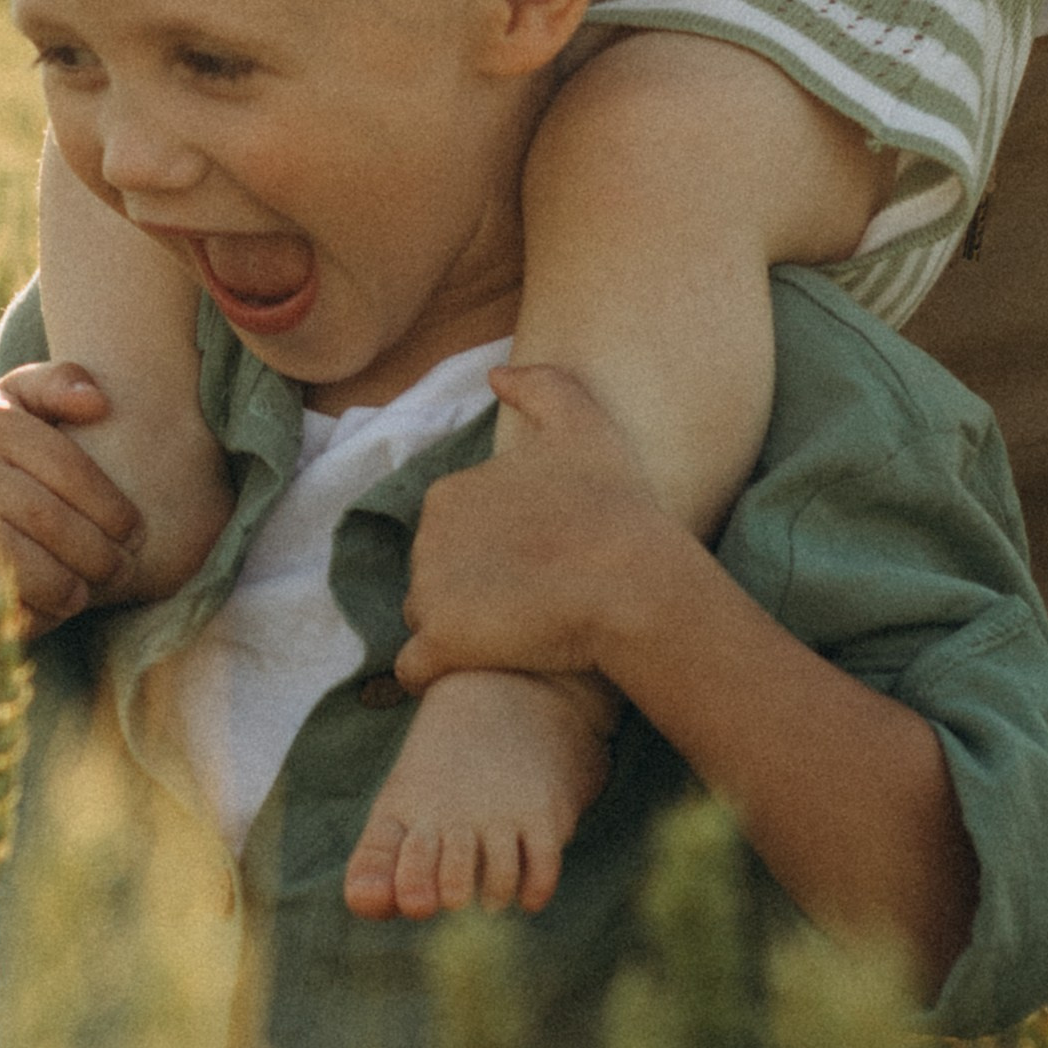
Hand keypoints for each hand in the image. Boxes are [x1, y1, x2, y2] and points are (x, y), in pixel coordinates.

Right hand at [0, 360, 142, 652]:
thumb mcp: (23, 408)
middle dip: (89, 551)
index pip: (66, 467)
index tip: (136, 536)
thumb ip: (59, 385)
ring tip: (82, 597)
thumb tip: (96, 401)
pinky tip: (33, 618)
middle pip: (39, 514)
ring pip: (0, 551)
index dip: (109, 506)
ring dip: (52, 583)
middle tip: (118, 572)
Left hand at [392, 365, 689, 693]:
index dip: (491, 551)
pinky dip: (439, 672)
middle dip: (471, 589)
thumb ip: (540, 385)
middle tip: (530, 599)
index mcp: (448, 494)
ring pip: (427, 621)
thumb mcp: (584, 422)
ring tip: (515, 634)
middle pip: (435, 576)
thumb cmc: (613, 503)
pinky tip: (483, 667)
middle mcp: (427, 540)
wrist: (632, 580)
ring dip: (460, 629)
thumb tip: (495, 375)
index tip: (535, 562)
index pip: (451, 533)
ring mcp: (430, 593)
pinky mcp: (441, 644)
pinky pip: (416, 669)